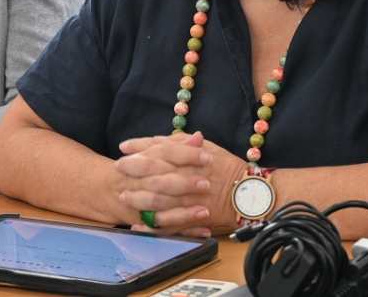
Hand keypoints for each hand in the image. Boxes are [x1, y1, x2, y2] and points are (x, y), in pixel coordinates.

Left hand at [113, 131, 243, 236]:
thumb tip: (161, 139)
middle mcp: (187, 177)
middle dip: (133, 170)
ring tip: (124, 196)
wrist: (250, 195)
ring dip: (138, 198)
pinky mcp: (191, 219)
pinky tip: (137, 227)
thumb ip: (183, 143)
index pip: (159, 149)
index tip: (124, 147)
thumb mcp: (208, 148)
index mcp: (190, 158)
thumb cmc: (229, 169)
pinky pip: (167, 225)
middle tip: (118, 167)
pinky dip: (151, 227)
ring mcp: (187, 200)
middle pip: (154, 172)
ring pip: (157, 199)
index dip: (140, 147)